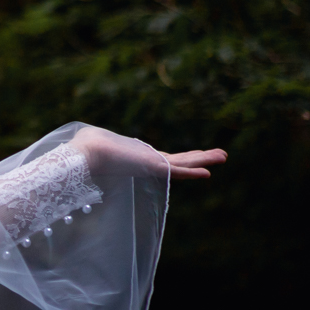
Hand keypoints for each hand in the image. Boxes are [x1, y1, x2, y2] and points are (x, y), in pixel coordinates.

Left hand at [74, 125, 226, 181]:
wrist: (85, 153)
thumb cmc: (87, 147)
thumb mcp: (98, 140)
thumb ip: (97, 140)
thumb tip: (85, 136)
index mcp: (140, 158)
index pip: (167, 159)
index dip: (184, 157)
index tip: (198, 155)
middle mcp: (149, 163)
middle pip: (181, 161)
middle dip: (201, 158)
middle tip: (222, 155)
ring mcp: (152, 166)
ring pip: (184, 164)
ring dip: (205, 160)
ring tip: (224, 156)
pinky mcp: (151, 168)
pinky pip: (176, 172)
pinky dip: (192, 173)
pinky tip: (207, 173)